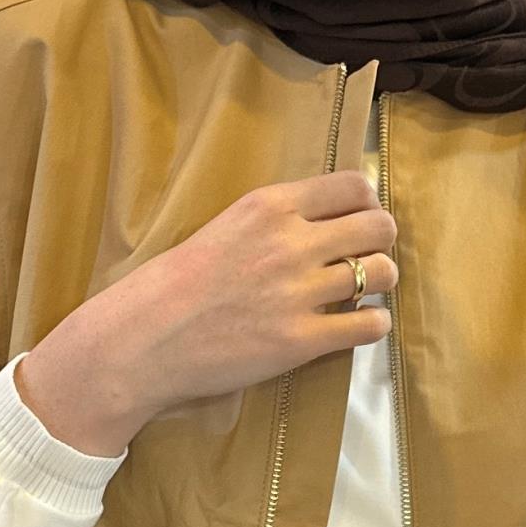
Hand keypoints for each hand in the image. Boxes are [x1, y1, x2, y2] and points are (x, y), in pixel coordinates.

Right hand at [14, 170, 396, 454]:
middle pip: (379, 226)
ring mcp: (298, 293)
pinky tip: (358, 324)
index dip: (367, 203)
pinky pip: (370, 325)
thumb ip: (275, 220)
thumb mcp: (225, 227)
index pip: (353, 185)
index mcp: (269, 206)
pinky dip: (374, 324)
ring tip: (363, 292)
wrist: (143, 338)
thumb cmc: (176, 285)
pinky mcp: (301, 341)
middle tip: (367, 257)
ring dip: (381, 282)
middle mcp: (290, 243)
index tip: (359, 219)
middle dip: (381, 241)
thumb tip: (327, 219)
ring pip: (382, 273)